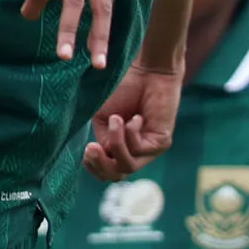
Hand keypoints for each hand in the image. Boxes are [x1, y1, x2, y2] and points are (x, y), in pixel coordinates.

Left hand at [23, 0, 117, 66]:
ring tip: (98, 62)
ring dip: (99, 36)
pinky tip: (102, 43)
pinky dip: (105, 22)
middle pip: (73, 0)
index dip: (33, 4)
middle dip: (68, 30)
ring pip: (100, 5)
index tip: (28, 17)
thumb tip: (35, 13)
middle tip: (63, 56)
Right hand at [83, 62, 183, 179]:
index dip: (93, 166)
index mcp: (118, 147)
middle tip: (92, 147)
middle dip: (101, 164)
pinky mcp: (161, 142)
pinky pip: (139, 149)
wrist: (146, 72)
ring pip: (127, 166)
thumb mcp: (104, 118)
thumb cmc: (123, 90)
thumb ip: (102, 140)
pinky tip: (136, 117)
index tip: (86, 149)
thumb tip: (101, 155)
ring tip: (115, 120)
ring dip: (116, 144)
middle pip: (116, 176)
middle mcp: (135, 152)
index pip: (106, 172)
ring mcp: (149, 150)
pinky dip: (131, 133)